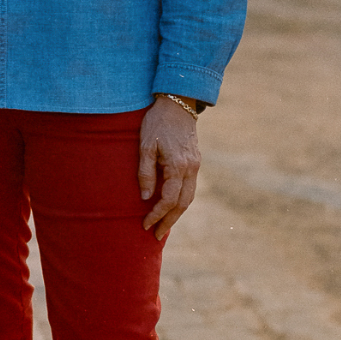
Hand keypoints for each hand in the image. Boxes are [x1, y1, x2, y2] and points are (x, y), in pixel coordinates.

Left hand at [138, 97, 200, 239]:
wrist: (178, 104)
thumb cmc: (157, 123)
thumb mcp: (145, 145)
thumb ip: (146, 172)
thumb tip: (146, 197)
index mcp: (178, 165)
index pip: (168, 199)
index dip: (157, 214)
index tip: (145, 224)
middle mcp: (191, 168)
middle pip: (183, 203)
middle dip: (169, 221)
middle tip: (156, 235)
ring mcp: (195, 165)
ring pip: (189, 197)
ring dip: (177, 213)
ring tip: (164, 226)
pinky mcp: (195, 162)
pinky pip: (190, 188)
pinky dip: (181, 201)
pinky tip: (171, 206)